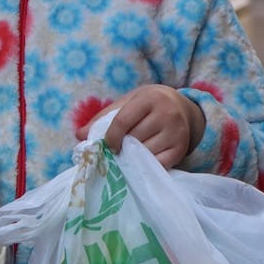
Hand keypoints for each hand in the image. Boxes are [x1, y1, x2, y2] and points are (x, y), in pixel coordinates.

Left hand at [74, 85, 205, 168]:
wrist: (183, 108)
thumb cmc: (150, 104)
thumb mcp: (129, 101)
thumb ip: (104, 116)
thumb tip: (79, 135)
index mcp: (150, 98)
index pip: (123, 121)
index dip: (110, 136)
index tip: (105, 145)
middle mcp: (166, 114)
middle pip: (134, 138)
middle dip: (121, 147)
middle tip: (116, 151)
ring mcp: (176, 132)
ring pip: (145, 153)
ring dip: (132, 157)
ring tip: (128, 154)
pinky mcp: (181, 149)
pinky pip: (158, 164)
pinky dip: (145, 165)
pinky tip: (140, 161)